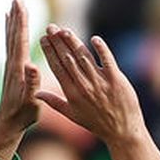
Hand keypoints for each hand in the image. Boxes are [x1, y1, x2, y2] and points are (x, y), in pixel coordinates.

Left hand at [0, 0, 41, 159]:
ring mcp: (11, 65)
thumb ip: (33, 84)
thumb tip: (33, 66)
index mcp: (20, 69)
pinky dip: (11, 31)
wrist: (8, 123)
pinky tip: (10, 24)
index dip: (22, 22)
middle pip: (14, 35)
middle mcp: (13, 64)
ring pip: (11, 38)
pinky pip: (11, 45)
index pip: (21, 40)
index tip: (21, 4)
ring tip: (13, 5)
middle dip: (17, 16)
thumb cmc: (23, 114)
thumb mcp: (31, 101)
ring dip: (13, 21)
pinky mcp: (11, 68)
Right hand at [37, 27, 159, 159]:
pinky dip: (101, 49)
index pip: (57, 67)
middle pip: (68, 59)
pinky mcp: (116, 79)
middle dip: (58, 42)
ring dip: (73, 42)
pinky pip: (107, 60)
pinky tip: (94, 39)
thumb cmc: (97, 124)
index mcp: (72, 93)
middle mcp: (84, 86)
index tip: (43, 38)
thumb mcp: (73, 115)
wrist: (122, 132)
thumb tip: (36, 93)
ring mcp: (100, 82)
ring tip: (64, 30)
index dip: (50, 51)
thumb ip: (54, 102)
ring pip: (84, 57)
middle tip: (51, 27)